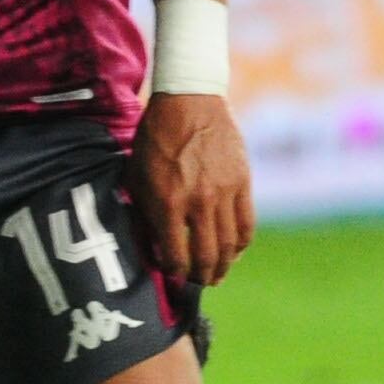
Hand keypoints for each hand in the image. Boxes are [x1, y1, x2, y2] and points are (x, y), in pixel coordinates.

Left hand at [132, 90, 254, 288]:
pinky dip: (241, 244)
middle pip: (206, 256)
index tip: (173, 274)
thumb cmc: (155, 139)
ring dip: (223, 266)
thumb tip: (154, 248)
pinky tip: (233, 251)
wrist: (188, 100)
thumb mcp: (137, 176)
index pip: (176, 255)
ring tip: (216, 274)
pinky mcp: (243, 182)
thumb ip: (145, 213)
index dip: (175, 273)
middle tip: (198, 283)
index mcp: (167, 201)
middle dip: (201, 277)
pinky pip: (246, 224)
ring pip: (229, 245)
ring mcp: (224, 192)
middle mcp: (198, 201)